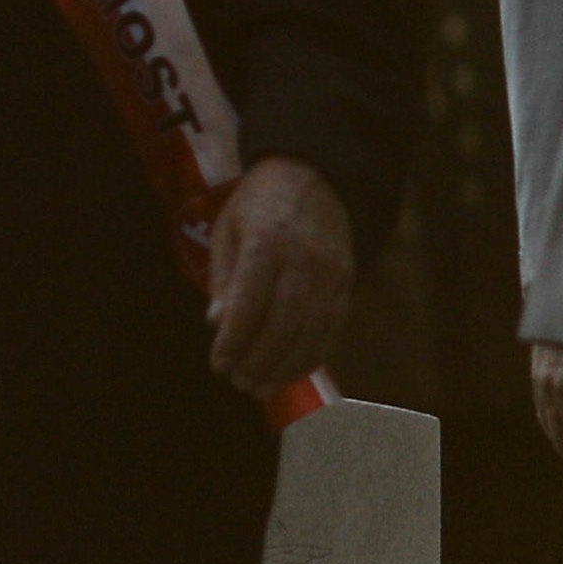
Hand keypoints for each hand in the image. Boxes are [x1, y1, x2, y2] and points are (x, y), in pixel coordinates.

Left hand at [199, 155, 351, 401]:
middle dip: (260, 360)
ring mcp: (331, 272)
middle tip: (239, 383)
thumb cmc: (259, 204)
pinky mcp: (347, 282)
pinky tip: (292, 372)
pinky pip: (332, 328)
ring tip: (262, 387)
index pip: (250, 302)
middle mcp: (304, 259)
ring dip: (286, 367)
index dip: (234, 339)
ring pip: (311, 332)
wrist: (316, 176)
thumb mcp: (229, 228)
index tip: (219, 364)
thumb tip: (216, 323)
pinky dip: (312, 356)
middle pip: (284, 323)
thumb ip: (224, 277)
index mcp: (267, 241)